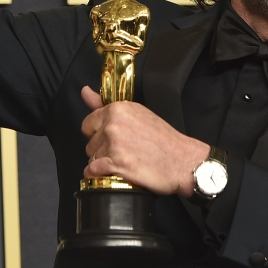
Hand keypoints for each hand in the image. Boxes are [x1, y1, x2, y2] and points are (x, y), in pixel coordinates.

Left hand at [80, 86, 209, 196]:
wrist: (183, 160)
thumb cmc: (164, 139)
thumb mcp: (137, 113)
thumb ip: (104, 105)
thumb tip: (84, 91)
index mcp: (117, 109)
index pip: (88, 124)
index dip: (98, 134)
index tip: (112, 139)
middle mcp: (113, 124)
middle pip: (90, 143)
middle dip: (102, 150)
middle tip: (125, 152)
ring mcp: (114, 144)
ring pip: (92, 158)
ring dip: (104, 164)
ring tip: (126, 162)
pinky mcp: (116, 164)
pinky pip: (92, 172)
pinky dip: (101, 176)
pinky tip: (117, 173)